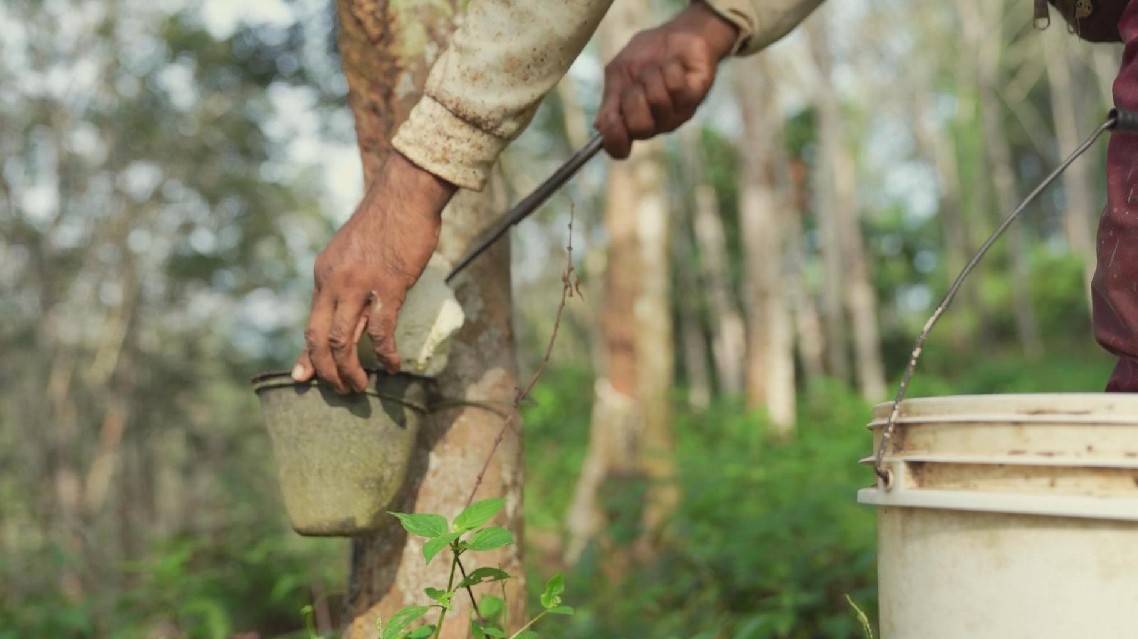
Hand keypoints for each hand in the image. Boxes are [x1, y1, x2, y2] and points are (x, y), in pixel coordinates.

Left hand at [291, 152, 456, 392]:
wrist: (405, 194)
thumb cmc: (386, 223)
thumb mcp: (353, 253)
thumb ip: (346, 281)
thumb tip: (349, 310)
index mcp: (324, 274)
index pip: (310, 322)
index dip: (308, 355)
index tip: (305, 377)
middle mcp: (334, 281)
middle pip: (318, 337)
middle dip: (326, 371)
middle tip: (340, 391)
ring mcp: (360, 284)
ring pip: (342, 340)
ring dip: (349, 370)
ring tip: (361, 387)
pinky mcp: (388, 285)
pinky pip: (380, 330)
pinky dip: (384, 354)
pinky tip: (393, 366)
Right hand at [595, 1, 737, 158]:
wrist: (676, 33)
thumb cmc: (643, 56)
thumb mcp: (618, 74)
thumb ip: (610, 101)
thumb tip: (600, 127)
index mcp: (630, 120)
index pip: (618, 146)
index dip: (614, 140)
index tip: (613, 124)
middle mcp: (654, 123)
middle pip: (639, 127)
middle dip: (633, 97)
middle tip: (638, 81)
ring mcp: (677, 113)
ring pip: (658, 101)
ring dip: (651, 75)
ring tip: (657, 66)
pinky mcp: (696, 96)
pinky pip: (676, 88)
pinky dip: (670, 68)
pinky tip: (674, 64)